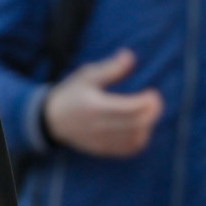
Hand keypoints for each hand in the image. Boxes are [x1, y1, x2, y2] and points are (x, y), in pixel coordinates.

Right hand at [43, 49, 163, 157]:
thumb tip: (129, 56)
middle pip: (137, 124)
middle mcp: (99, 126)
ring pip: (135, 138)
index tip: (153, 93)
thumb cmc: (71, 93)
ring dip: (147, 126)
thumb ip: (110, 68)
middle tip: (155, 102)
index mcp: (96, 106)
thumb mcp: (86, 76)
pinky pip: (128, 149)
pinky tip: (139, 128)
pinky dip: (139, 139)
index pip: (131, 108)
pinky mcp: (102, 149)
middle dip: (152, 113)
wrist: (51, 119)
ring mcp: (101, 140)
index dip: (148, 101)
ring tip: (146, 113)